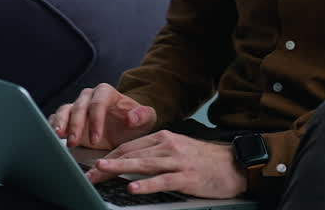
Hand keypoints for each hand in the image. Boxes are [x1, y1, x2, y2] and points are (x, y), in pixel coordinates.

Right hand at [47, 83, 156, 149]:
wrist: (125, 129)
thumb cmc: (134, 123)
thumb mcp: (145, 120)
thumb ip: (143, 115)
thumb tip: (132, 117)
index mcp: (106, 93)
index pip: (98, 103)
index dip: (95, 121)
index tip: (96, 139)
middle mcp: (89, 97)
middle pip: (79, 107)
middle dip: (76, 125)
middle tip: (74, 142)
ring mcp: (77, 108)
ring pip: (64, 111)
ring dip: (60, 124)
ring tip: (57, 136)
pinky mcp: (68, 120)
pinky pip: (56, 120)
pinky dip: (52, 128)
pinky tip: (51, 138)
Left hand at [84, 130, 246, 199]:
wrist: (236, 164)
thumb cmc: (207, 160)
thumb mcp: (180, 149)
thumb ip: (158, 152)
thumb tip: (132, 160)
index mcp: (165, 138)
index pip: (130, 145)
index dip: (109, 156)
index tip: (93, 166)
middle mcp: (169, 146)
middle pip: (131, 153)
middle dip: (107, 165)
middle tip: (88, 174)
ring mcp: (178, 161)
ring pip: (143, 164)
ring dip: (119, 168)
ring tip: (101, 172)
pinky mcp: (187, 177)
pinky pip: (162, 181)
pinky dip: (145, 184)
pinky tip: (132, 187)